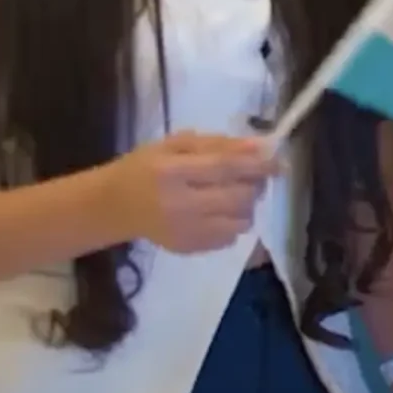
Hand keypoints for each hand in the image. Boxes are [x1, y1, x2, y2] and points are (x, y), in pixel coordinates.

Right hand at [99, 132, 277, 254]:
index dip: (258, 165)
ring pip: (240, 221)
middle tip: (255, 176)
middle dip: (256, 185)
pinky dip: (233, 223)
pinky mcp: (188, 249)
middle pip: (238, 197)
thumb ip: (218, 144)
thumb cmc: (144, 167)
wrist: (113, 207)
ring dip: (247, 205)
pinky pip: (229, 238)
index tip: (279, 161)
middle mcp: (179, 204)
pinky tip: (218, 212)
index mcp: (172, 171)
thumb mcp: (175, 145)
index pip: (226, 168)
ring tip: (234, 194)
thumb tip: (260, 146)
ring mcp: (184, 231)